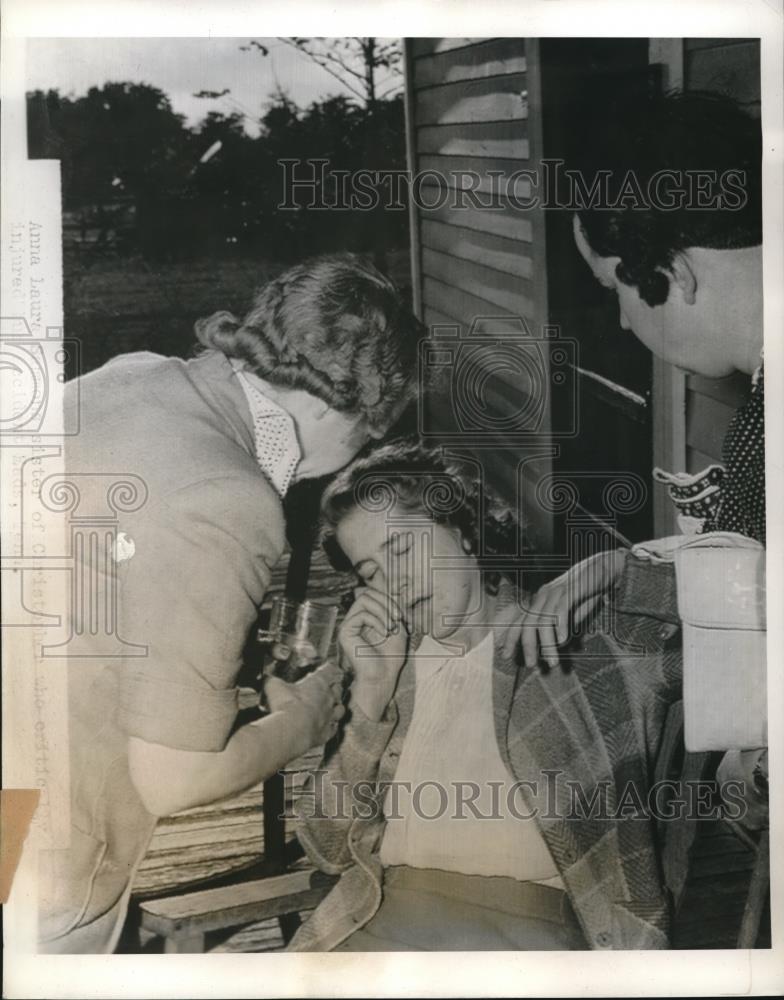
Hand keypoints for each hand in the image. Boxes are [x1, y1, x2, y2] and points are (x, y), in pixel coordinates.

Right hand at [264, 660, 345, 750]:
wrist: (292, 730)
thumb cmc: (286, 705)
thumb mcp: (274, 686)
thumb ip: (273, 681)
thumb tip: (266, 679)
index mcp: (318, 682)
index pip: (330, 670)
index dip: (329, 669)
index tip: (330, 668)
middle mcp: (328, 698)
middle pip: (338, 689)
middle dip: (334, 687)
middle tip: (329, 687)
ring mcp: (329, 716)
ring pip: (340, 709)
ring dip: (336, 707)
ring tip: (331, 707)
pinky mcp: (326, 733)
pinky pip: (333, 728)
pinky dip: (331, 726)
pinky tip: (327, 727)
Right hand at [338, 588, 408, 720]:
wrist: (382, 677)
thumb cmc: (390, 657)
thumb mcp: (398, 628)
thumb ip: (393, 610)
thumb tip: (392, 593)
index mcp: (366, 618)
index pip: (374, 595)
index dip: (389, 599)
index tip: (401, 616)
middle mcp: (355, 619)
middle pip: (368, 593)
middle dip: (386, 602)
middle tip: (397, 618)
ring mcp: (348, 624)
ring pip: (364, 600)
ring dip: (383, 611)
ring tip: (391, 626)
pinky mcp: (345, 631)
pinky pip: (361, 614)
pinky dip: (377, 621)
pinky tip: (384, 632)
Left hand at [505, 549, 627, 667]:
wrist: (602, 568)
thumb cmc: (586, 592)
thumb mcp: (570, 613)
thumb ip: (562, 626)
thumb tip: (556, 644)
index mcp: (540, 600)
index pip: (520, 621)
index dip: (510, 638)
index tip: (505, 655)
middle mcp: (544, 595)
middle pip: (527, 623)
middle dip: (527, 646)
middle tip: (531, 665)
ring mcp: (556, 592)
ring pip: (544, 621)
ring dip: (547, 644)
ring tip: (553, 662)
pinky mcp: (570, 590)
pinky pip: (561, 611)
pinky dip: (560, 627)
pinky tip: (562, 641)